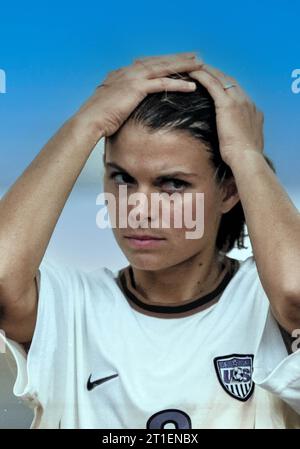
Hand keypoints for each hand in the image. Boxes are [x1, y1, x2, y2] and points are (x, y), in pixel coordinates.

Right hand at [75, 52, 203, 136]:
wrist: (89, 121)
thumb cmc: (97, 119)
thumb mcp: (109, 107)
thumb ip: (119, 102)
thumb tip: (124, 110)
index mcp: (120, 74)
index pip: (146, 64)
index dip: (162, 62)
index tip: (175, 62)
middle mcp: (127, 72)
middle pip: (157, 62)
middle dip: (177, 58)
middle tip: (194, 56)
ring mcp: (132, 78)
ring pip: (163, 68)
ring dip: (182, 66)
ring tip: (199, 65)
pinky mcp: (137, 88)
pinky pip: (162, 83)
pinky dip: (178, 84)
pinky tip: (192, 85)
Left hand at [188, 64, 263, 165]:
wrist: (247, 159)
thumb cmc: (243, 158)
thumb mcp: (243, 144)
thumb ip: (238, 137)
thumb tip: (231, 142)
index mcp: (253, 112)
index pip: (238, 92)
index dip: (226, 85)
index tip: (217, 82)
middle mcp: (248, 102)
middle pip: (230, 81)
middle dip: (217, 73)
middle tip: (203, 67)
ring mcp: (239, 101)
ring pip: (221, 79)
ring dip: (208, 71)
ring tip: (194, 66)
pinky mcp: (227, 104)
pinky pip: (212, 85)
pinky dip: (202, 77)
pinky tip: (192, 73)